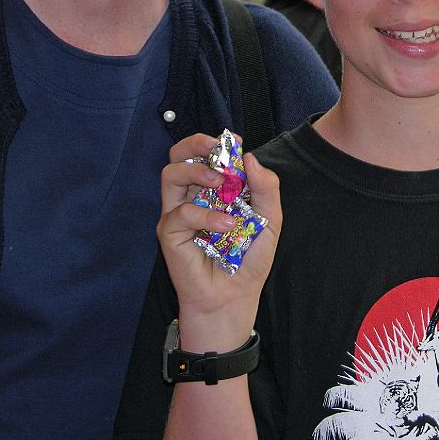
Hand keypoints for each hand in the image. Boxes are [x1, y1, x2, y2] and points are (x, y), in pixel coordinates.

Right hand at [157, 133, 281, 350]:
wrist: (234, 297)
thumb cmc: (248, 259)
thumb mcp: (269, 220)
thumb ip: (265, 188)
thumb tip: (249, 157)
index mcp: (214, 189)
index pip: (206, 153)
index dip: (217, 142)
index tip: (236, 142)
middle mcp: (193, 196)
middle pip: (179, 155)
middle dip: (196, 143)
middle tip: (216, 148)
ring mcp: (178, 213)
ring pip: (170, 174)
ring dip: (196, 170)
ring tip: (220, 181)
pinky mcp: (169, 233)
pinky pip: (181, 213)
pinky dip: (206, 216)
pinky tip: (225, 227)